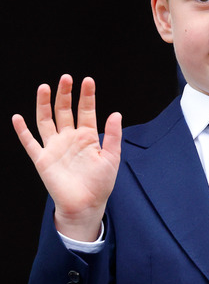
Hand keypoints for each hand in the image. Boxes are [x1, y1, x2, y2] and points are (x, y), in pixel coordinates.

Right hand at [12, 74, 121, 240]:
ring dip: (45, 105)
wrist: (86, 204)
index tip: (87, 80)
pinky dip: (22, 131)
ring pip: (46, 121)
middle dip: (65, 94)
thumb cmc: (100, 183)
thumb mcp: (112, 157)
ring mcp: (55, 147)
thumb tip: (116, 113)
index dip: (86, 96)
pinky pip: (30, 143)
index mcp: (88, 137)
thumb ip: (113, 135)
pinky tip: (17, 117)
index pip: (86, 111)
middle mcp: (70, 138)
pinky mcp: (42, 159)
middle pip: (64, 111)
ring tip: (44, 87)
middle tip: (66, 78)